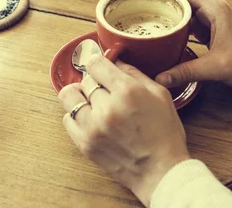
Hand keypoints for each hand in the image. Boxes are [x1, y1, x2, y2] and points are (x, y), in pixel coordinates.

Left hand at [58, 56, 189, 206]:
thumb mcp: (159, 95)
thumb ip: (135, 73)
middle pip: (85, 80)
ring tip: (91, 102)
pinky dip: (75, 116)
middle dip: (95, 82)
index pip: (95, 64)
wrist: (162, 172)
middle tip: (105, 89)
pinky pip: (66, 120)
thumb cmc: (165, 134)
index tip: (102, 68)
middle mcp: (107, 107)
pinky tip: (89, 118)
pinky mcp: (85, 144)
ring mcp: (93, 127)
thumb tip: (116, 60)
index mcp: (127, 91)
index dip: (99, 63)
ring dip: (79, 96)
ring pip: (69, 96)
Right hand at [132, 0, 231, 90]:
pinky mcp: (210, 23)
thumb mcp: (215, 68)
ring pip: (182, 1)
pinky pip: (187, 13)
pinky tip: (158, 21)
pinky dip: (171, 14)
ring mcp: (211, 14)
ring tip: (140, 4)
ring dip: (162, 1)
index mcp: (214, 9)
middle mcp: (212, 6)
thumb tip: (159, 78)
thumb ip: (186, 71)